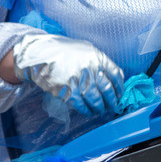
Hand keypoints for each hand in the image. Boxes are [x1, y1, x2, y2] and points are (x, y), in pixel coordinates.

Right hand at [3, 33, 123, 115]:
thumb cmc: (64, 51)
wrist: (41, 55)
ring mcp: (80, 81)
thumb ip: (99, 61)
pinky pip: (82, 105)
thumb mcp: (85, 49)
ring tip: (100, 110)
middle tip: (113, 106)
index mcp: (97, 57)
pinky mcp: (68, 92)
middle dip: (112, 101)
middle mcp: (91, 69)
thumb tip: (113, 77)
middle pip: (108, 90)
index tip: (120, 94)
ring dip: (100, 108)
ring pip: (96, 100)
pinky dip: (87, 111)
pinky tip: (89, 112)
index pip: (115, 75)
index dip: (120, 87)